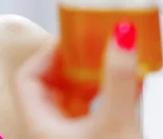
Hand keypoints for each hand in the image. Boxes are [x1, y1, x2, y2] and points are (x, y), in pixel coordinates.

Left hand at [15, 22, 141, 138]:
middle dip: (76, 61)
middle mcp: (48, 129)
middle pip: (52, 83)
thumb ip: (118, 79)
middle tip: (97, 42)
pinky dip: (111, 96)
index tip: (74, 38)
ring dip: (96, 77)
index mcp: (36, 123)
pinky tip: (134, 84)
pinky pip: (96, 113)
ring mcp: (69, 137)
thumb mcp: (114, 123)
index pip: (28, 76)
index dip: (48, 53)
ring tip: (116, 57)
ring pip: (76, 98)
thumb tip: (122, 34)